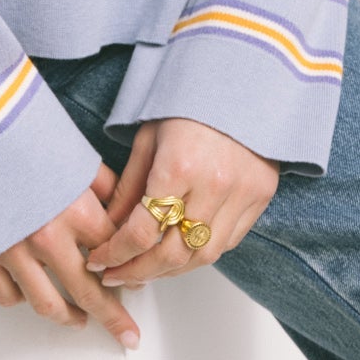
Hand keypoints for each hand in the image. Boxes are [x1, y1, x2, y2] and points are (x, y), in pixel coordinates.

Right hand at [0, 160, 142, 349]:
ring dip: (70, 317)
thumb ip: (100, 185)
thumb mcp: (68, 152)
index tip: (137, 279)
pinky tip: (34, 293)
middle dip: (113, 317)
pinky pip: (8, 295)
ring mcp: (13, 250)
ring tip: (81, 320)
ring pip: (48, 304)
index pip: (114, 252)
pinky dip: (23, 298)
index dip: (129, 267)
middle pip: (89, 291)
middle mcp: (45, 236)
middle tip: (127, 334)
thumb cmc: (14, 135)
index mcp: (72, 208)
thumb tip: (121, 209)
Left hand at [81, 117, 279, 285]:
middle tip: (117, 276)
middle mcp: (213, 186)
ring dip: (170, 271)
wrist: (242, 83)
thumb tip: (109, 227)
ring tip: (144, 270)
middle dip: (138, 271)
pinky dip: (199, 254)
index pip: (141, 231)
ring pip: (202, 256)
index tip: (99, 260)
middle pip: (171, 254)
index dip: (115, 253)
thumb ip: (128, 187)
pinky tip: (179, 254)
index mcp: (179, 166)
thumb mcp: (148, 138)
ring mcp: (242, 195)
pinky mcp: (260, 198)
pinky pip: (227, 243)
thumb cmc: (189, 105)